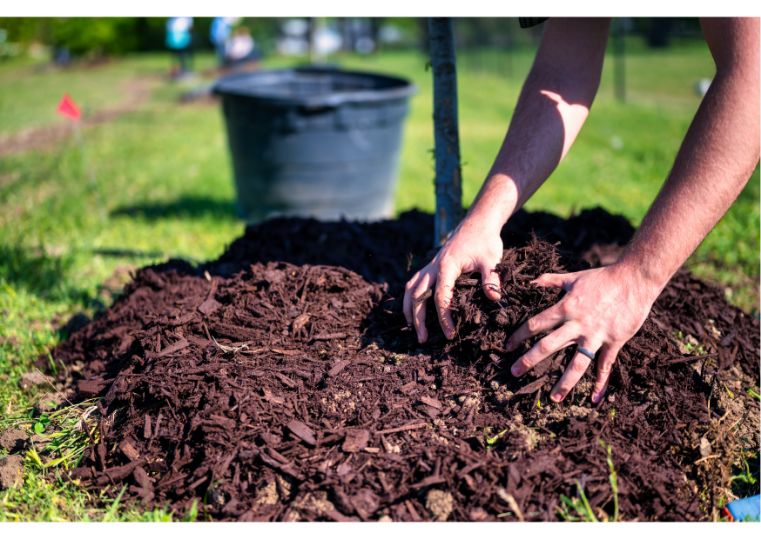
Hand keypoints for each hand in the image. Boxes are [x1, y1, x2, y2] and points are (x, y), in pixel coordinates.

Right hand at [403, 217, 503, 342]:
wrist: (478, 223)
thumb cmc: (485, 241)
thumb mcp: (492, 260)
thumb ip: (492, 279)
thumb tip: (493, 298)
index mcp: (447, 266)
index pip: (440, 297)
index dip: (443, 317)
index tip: (450, 334)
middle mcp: (433, 267)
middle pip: (417, 295)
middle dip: (418, 318)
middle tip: (423, 339)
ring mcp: (430, 266)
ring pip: (410, 289)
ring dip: (409, 309)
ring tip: (412, 328)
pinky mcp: (431, 266)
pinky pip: (414, 283)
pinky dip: (410, 298)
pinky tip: (413, 310)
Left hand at [506, 262, 660, 403]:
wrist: (634, 279)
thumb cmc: (602, 277)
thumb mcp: (573, 277)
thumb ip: (550, 280)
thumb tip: (531, 281)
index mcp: (565, 308)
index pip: (535, 324)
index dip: (519, 336)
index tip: (508, 346)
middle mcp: (577, 324)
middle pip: (548, 346)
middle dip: (529, 360)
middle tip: (514, 373)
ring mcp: (596, 335)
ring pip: (577, 363)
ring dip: (565, 382)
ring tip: (554, 398)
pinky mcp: (614, 341)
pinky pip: (605, 365)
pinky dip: (600, 383)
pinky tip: (594, 398)